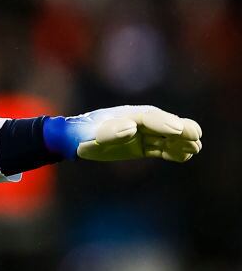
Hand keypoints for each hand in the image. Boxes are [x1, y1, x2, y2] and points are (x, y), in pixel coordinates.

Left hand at [43, 106, 202, 161]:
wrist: (75, 140)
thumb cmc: (82, 135)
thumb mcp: (93, 135)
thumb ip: (110, 132)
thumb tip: (131, 127)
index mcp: (127, 114)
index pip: (149, 117)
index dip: (164, 123)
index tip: (177, 130)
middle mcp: (137, 121)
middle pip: (164, 123)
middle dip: (180, 129)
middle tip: (196, 136)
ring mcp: (141, 133)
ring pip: (166, 136)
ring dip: (181, 141)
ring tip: (195, 148)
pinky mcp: (142, 145)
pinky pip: (161, 147)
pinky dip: (173, 151)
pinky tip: (186, 156)